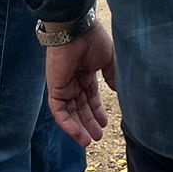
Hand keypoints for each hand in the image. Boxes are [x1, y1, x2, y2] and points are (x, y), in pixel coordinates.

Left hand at [45, 23, 117, 145]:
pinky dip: (68, 124)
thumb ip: (112, 76)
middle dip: (89, 122)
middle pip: (81, 108)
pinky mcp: (55, 89)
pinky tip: (79, 134)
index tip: (106, 123)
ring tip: (90, 141)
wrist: (76, 30)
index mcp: (86, 73)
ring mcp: (63, 86)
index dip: (98, 111)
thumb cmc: (94, 40)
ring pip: (70, 113)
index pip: (91, 97)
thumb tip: (118, 91)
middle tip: (98, 137)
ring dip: (80, 127)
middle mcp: (74, 82)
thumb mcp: (108, 60)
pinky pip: (59, 112)